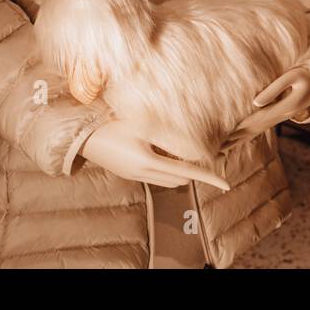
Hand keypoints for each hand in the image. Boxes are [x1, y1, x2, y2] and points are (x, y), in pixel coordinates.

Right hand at [81, 120, 230, 190]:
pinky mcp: (131, 174)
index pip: (187, 172)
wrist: (84, 137)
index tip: (225, 183)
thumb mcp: (143, 126)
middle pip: (181, 178)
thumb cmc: (113, 125)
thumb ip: (167, 136)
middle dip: (195, 170)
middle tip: (207, 155)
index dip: (208, 177)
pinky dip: (168, 168)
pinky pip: (157, 176)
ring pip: (170, 179)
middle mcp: (143, 174)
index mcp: (148, 162)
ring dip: (181, 170)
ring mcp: (136, 176)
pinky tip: (165, 152)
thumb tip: (192, 146)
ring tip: (185, 152)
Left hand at [219, 66, 309, 150]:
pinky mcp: (279, 115)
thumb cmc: (306, 75)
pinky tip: (239, 139)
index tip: (224, 134)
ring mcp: (281, 117)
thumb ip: (274, 89)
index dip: (240, 127)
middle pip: (254, 130)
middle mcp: (282, 116)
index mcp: (285, 108)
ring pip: (257, 132)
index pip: (257, 119)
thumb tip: (255, 102)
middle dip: (235, 139)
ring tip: (223, 149)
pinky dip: (249, 134)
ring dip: (240, 140)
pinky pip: (261, 128)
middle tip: (216, 148)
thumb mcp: (292, 76)